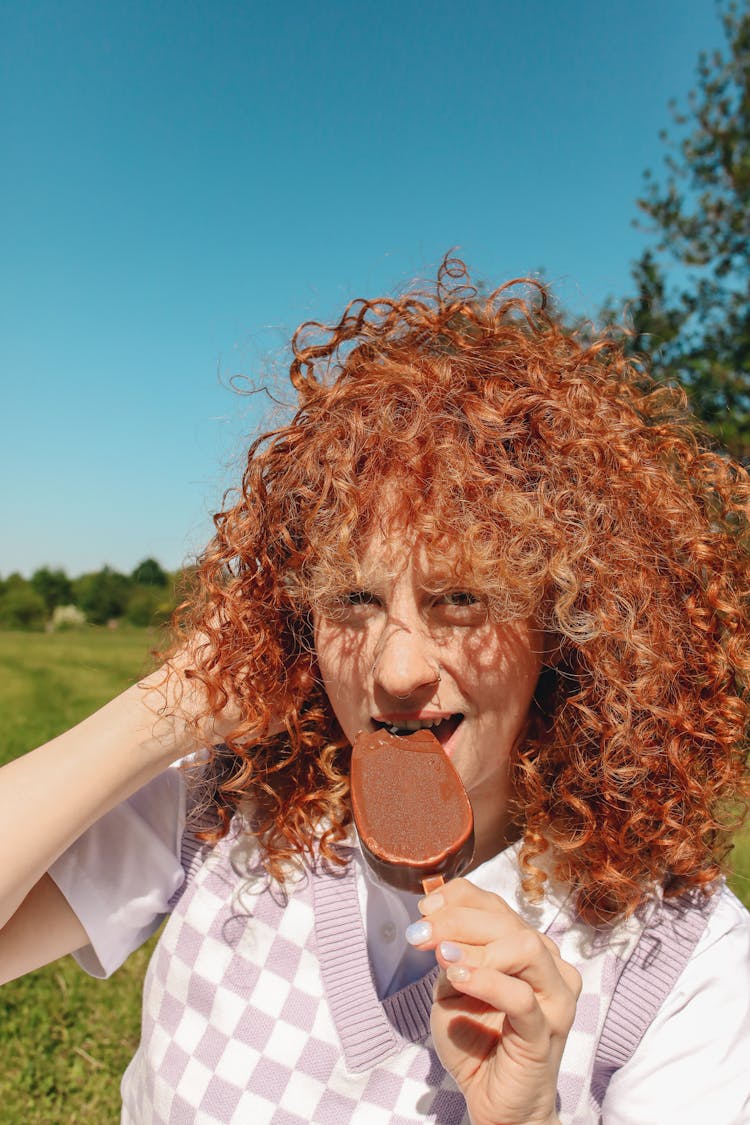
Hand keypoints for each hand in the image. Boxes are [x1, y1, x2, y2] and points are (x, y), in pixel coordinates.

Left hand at [406, 879, 580, 1124]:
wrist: (493, 1101)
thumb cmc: (475, 1041)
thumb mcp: (453, 987)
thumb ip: (451, 954)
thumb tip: (436, 922)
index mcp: (527, 948)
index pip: (496, 904)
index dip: (459, 898)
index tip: (425, 909)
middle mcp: (549, 966)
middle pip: (508, 920)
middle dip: (457, 920)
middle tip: (421, 934)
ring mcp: (554, 998)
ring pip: (524, 946)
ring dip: (477, 946)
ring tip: (443, 958)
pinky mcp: (547, 1031)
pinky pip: (522, 997)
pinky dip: (487, 980)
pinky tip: (458, 977)